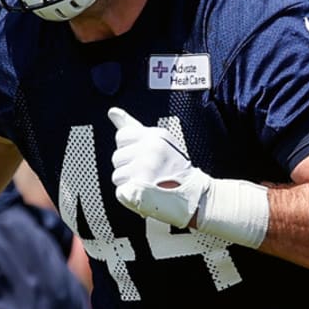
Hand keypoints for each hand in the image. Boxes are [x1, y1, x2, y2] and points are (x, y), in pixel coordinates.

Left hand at [108, 107, 208, 226]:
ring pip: (117, 176)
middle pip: (116, 157)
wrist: (195, 196)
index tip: (144, 156)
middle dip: (128, 167)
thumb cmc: (175, 168)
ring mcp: (145, 170)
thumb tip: (112, 111)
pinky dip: (130, 197)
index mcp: (154, 136)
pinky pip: (120, 192)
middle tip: (149, 173)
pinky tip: (145, 195)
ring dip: (129, 183)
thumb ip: (132, 127)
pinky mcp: (139, 190)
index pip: (121, 136)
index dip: (129, 149)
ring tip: (148, 184)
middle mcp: (150, 150)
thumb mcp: (158, 141)